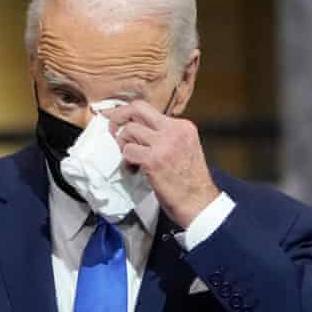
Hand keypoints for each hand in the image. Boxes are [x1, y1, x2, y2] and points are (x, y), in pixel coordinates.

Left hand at [104, 100, 219, 228]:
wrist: (199, 203)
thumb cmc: (190, 182)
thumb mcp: (184, 149)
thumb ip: (165, 136)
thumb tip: (138, 131)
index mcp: (183, 127)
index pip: (149, 110)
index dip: (130, 114)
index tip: (119, 120)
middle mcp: (174, 130)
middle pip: (137, 108)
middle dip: (119, 116)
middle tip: (112, 129)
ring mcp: (164, 144)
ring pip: (129, 130)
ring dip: (123, 145)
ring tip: (130, 158)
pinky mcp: (154, 160)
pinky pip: (128, 151)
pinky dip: (126, 160)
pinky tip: (134, 170)